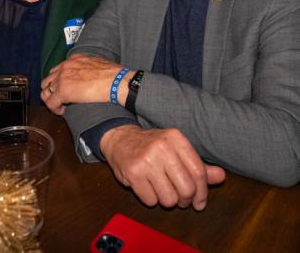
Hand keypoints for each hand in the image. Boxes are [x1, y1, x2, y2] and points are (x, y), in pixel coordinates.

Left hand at [41, 54, 133, 114]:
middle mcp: (65, 67)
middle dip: (52, 90)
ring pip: (46, 91)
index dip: (59, 81)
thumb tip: (90, 75)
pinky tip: (62, 111)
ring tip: (60, 106)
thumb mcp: (98, 64)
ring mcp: (62, 78)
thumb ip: (89, 68)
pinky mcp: (63, 91)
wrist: (117, 82)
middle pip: (48, 80)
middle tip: (59, 99)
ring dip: (51, 99)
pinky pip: (50, 103)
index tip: (65, 89)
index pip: (57, 70)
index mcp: (74, 59)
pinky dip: (54, 109)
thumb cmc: (114, 75)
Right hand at [101, 124, 225, 210]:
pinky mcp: (133, 173)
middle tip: (180, 198)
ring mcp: (146, 160)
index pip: (199, 172)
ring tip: (161, 189)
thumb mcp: (175, 148)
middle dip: (185, 200)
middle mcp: (162, 147)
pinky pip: (151, 201)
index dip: (202, 192)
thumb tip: (220, 176)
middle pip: (186, 188)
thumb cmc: (151, 146)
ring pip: (169, 199)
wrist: (119, 139)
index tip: (199, 201)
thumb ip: (197, 164)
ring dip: (167, 200)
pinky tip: (147, 187)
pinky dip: (151, 199)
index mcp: (176, 138)